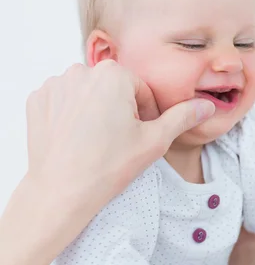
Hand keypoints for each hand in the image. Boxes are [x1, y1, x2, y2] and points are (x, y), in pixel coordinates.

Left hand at [22, 60, 214, 251]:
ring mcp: (55, 85)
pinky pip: (63, 100)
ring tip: (96, 141)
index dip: (145, 115)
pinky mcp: (37, 100)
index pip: (140, 90)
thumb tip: (207, 105)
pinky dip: (71, 114)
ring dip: (95, 110)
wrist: (61, 193)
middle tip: (118, 141)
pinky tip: (76, 138)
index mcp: (113, 74)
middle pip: (113, 89)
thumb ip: (182, 117)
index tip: (139, 137)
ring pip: (88, 93)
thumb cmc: (108, 167)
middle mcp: (81, 71)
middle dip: (120, 110)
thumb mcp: (154, 141)